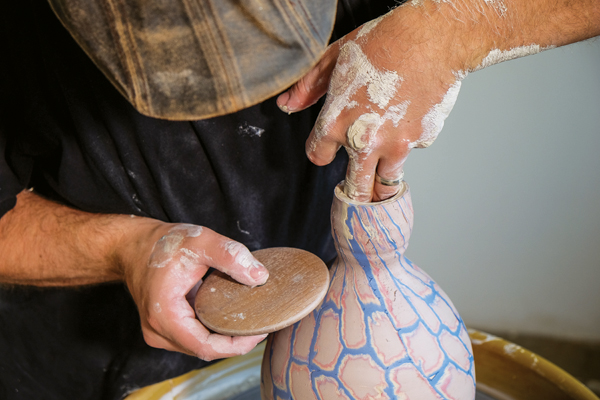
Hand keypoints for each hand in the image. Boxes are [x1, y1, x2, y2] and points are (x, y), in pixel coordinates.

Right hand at [124, 223, 268, 360]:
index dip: (236, 345)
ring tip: (249, 321)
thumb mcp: (201, 242)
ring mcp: (160, 331)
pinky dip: (213, 329)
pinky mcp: (165, 327)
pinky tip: (230, 316)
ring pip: (200, 345)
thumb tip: (260, 276)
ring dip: (224, 337)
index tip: (260, 332)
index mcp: (165, 316)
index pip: (206, 347)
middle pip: (205, 349)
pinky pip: (195, 335)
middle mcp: (158, 331)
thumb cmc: (163, 243)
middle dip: (235, 341)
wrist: (133, 245)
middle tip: (261, 324)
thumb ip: (231, 256)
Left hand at [278, 4, 471, 201]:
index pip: (318, 156)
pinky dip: (406, 144)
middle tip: (354, 195)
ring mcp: (397, 145)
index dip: (320, 152)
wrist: (432, 39)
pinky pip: (411, 152)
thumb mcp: (334, 57)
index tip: (326, 149)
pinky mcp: (421, 140)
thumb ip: (307, 87)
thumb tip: (286, 104)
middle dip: (352, 195)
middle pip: (355, 190)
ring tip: (378, 184)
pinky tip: (406, 120)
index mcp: (336, 123)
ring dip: (380, 182)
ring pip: (385, 184)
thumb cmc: (382, 42)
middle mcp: (365, 141)